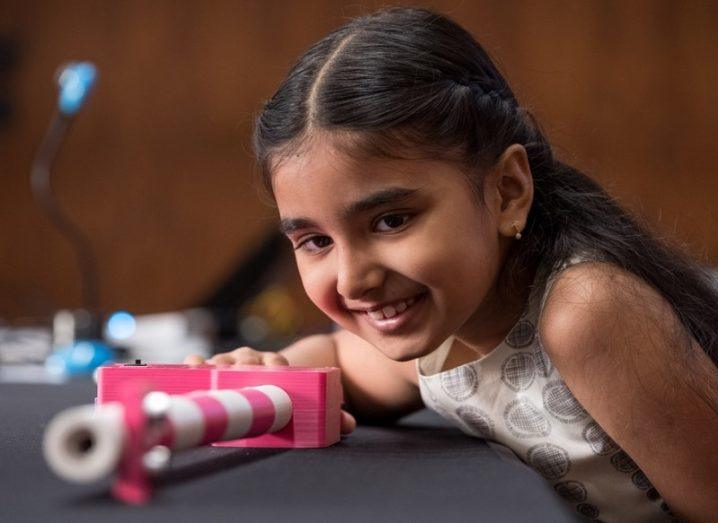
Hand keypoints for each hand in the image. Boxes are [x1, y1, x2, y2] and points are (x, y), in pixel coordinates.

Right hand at [184, 347, 356, 434]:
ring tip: (211, 369)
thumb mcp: (310, 402)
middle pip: (247, 357)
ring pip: (224, 359)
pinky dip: (197, 363)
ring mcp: (231, 364)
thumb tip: (348, 424)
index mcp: (276, 364)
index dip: (275, 364)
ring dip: (217, 362)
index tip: (276, 369)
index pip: (276, 361)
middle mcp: (253, 360)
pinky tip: (192, 365)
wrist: (270, 375)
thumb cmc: (290, 392)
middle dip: (242, 362)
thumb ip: (331, 413)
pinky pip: (203, 364)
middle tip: (238, 371)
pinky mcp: (213, 372)